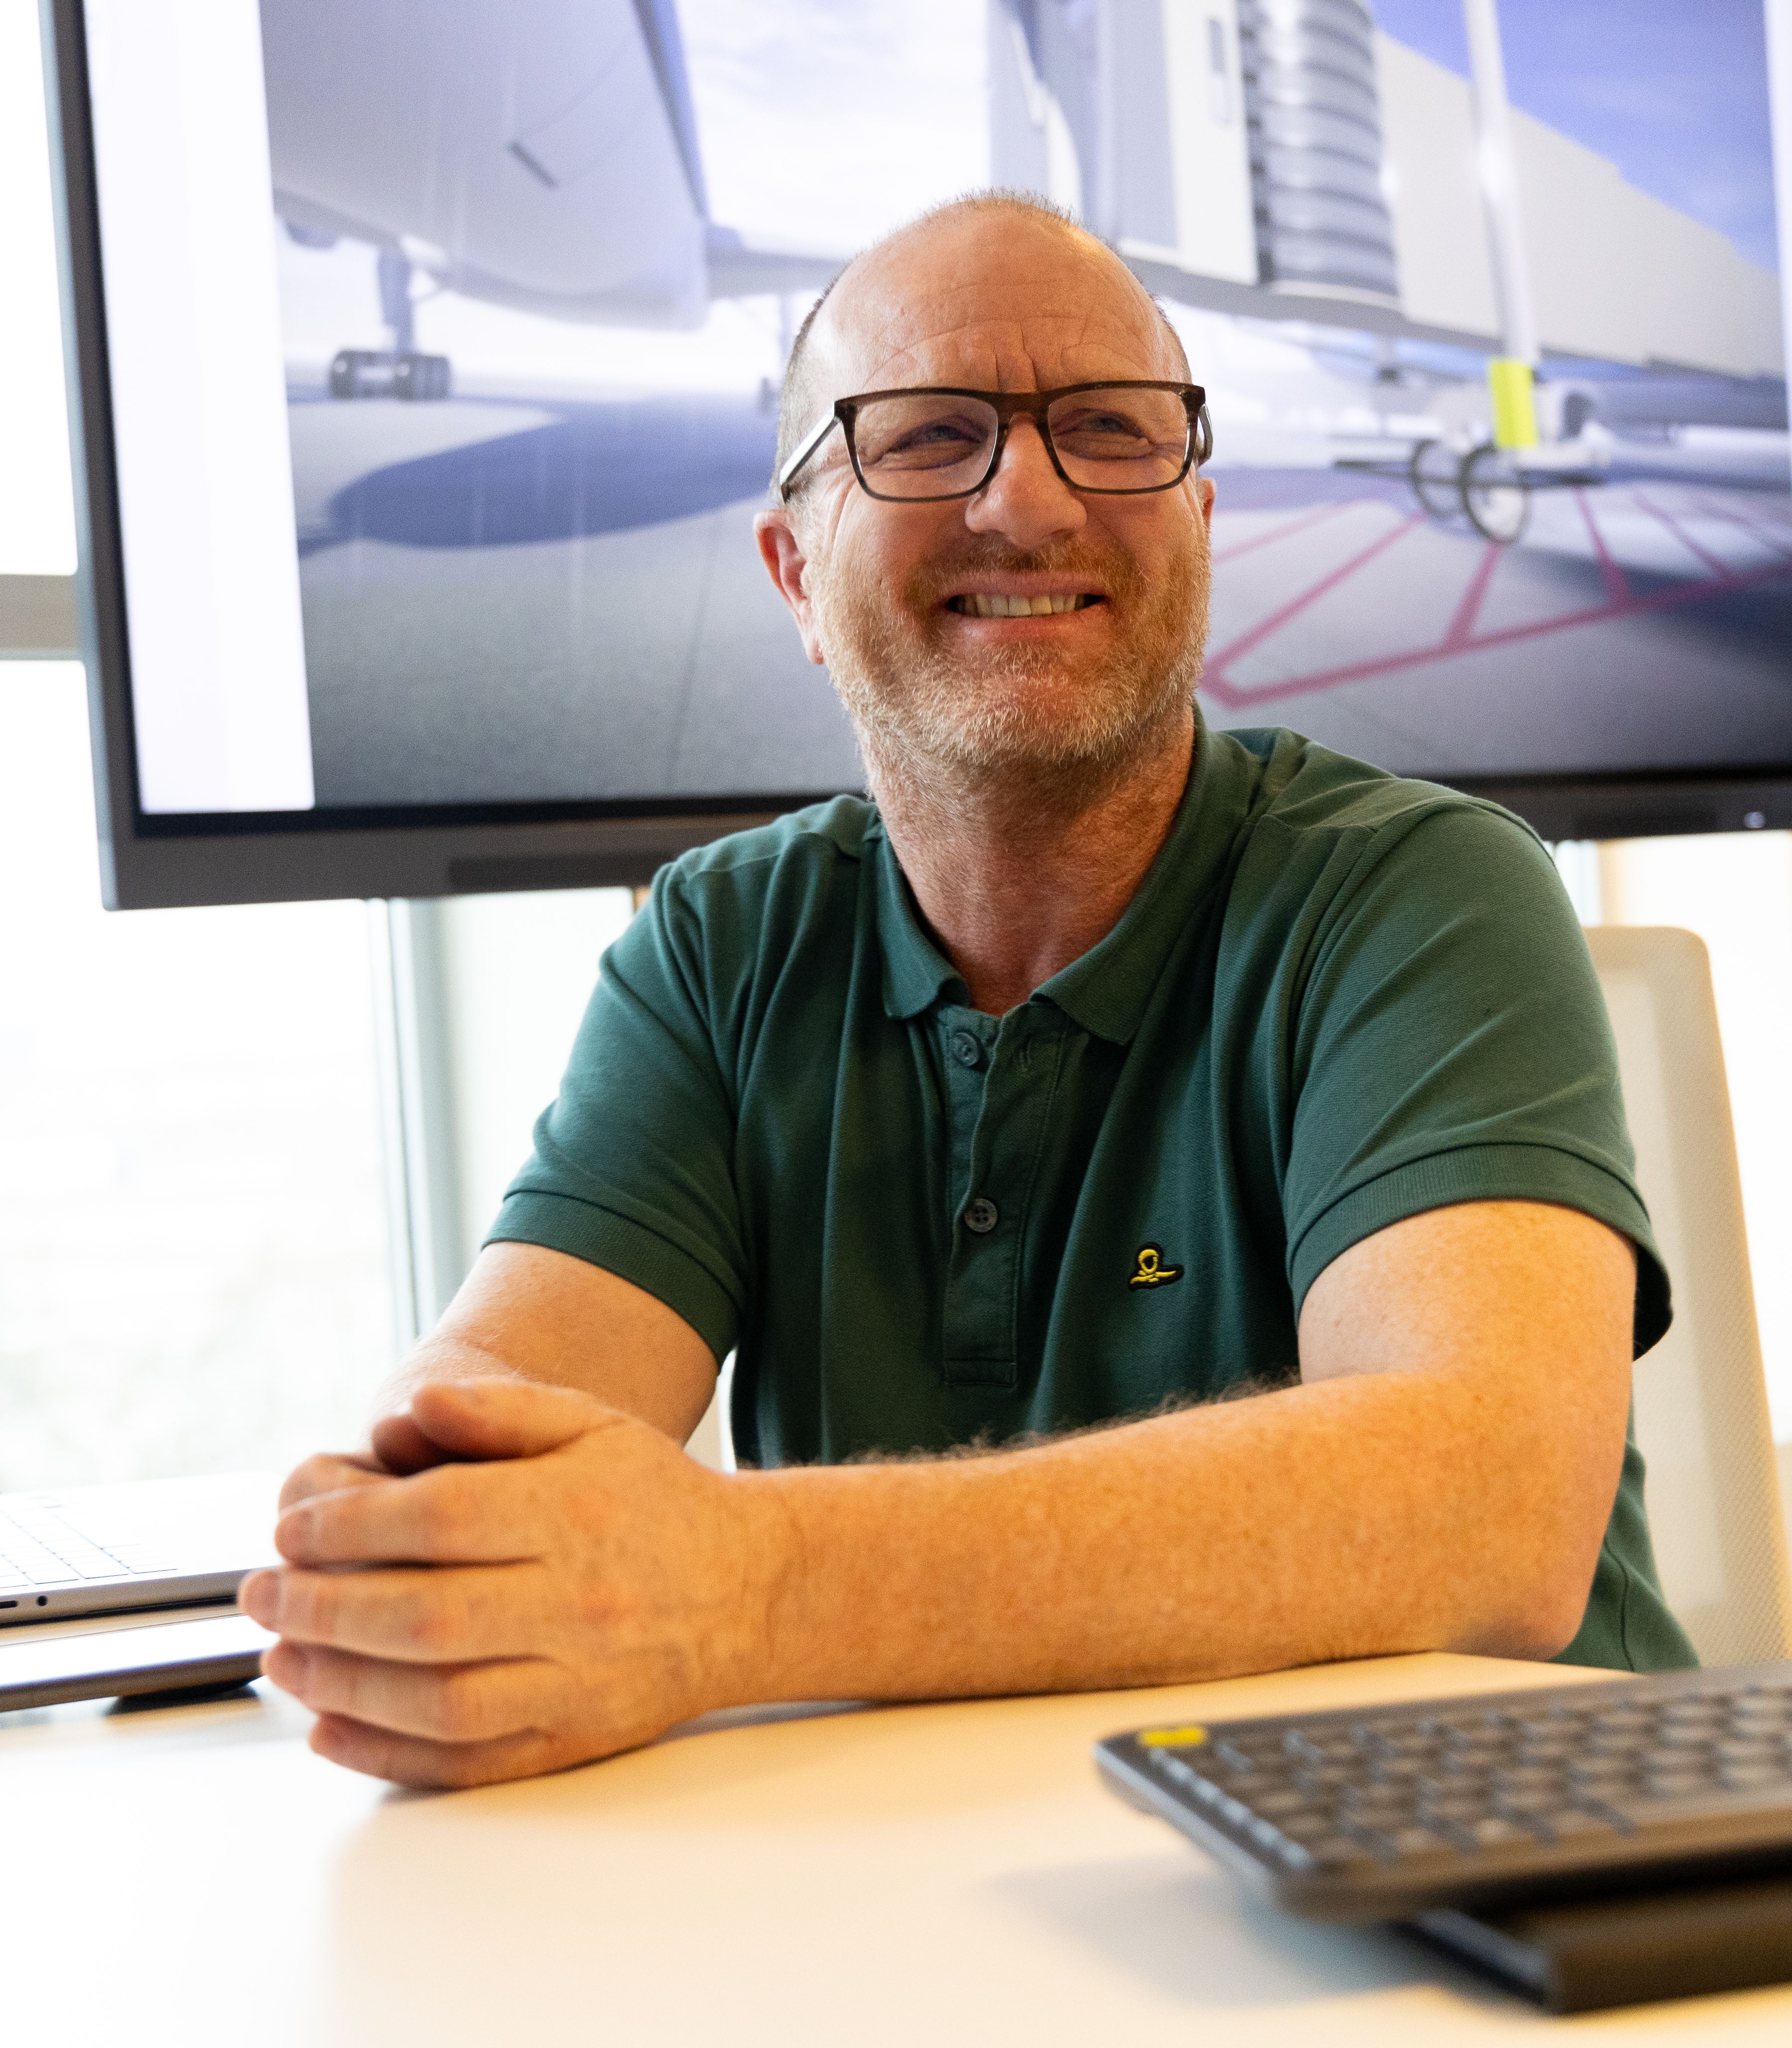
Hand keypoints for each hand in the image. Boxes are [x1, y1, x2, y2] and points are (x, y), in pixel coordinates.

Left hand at [240, 1379, 773, 1787]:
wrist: (746, 1589)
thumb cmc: (651, 1498)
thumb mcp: (588, 1424)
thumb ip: (494, 1410)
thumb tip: (402, 1413)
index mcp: (575, 1512)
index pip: (439, 1518)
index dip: (348, 1524)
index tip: (291, 1527)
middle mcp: (579, 1600)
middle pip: (424, 1616)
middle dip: (321, 1606)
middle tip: (259, 1592)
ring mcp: (578, 1679)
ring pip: (438, 1699)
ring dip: (340, 1683)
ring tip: (281, 1653)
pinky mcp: (574, 1739)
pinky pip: (468, 1762)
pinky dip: (387, 1754)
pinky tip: (330, 1727)